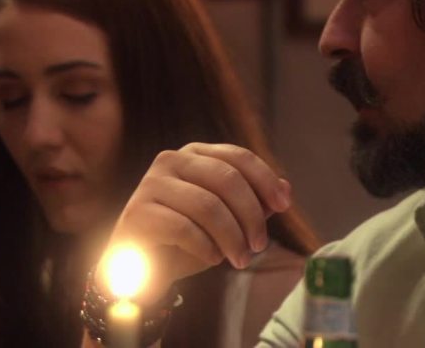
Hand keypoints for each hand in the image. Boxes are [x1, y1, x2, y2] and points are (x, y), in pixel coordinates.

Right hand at [103, 143, 292, 303]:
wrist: (141, 270)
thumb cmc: (188, 240)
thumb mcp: (229, 221)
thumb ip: (255, 203)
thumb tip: (287, 188)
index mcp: (195, 154)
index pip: (238, 157)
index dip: (265, 180)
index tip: (285, 206)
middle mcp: (171, 160)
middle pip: (227, 179)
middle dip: (251, 215)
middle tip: (259, 246)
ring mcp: (151, 184)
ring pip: (208, 205)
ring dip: (232, 237)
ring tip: (240, 259)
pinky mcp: (137, 213)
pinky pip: (183, 228)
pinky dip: (206, 247)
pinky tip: (211, 258)